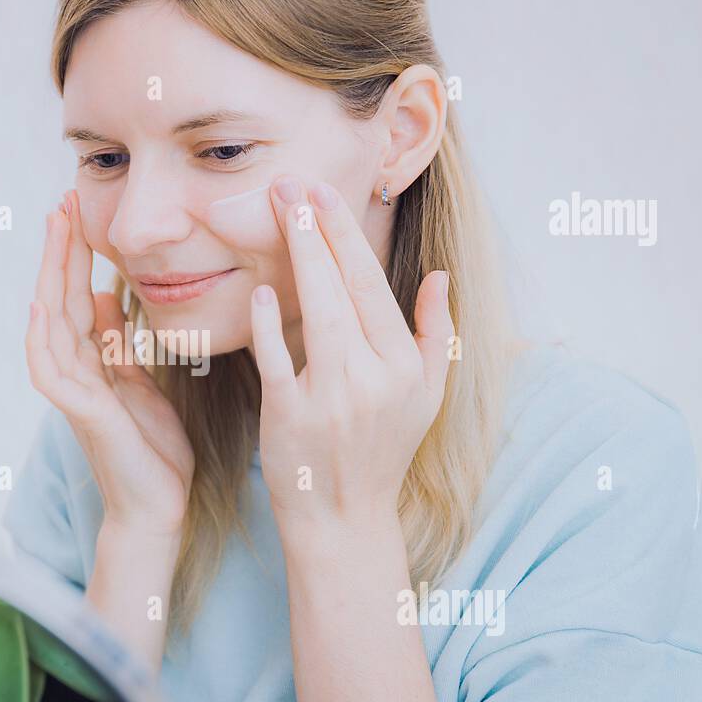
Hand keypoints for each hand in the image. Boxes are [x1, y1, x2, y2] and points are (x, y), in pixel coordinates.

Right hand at [25, 190, 193, 536]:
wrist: (158, 507)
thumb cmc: (152, 450)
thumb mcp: (140, 383)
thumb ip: (119, 345)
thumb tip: (106, 299)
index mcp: (93, 362)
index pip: (77, 297)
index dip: (76, 255)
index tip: (78, 212)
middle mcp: (76, 372)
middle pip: (59, 300)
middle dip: (60, 250)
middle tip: (62, 203)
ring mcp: (74, 392)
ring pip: (51, 325)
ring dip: (51, 276)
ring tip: (55, 232)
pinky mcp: (82, 414)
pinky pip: (51, 371)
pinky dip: (43, 339)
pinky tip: (42, 304)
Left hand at [248, 175, 453, 532]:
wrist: (343, 518)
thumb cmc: (382, 450)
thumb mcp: (426, 396)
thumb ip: (437, 334)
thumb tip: (440, 277)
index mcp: (404, 367)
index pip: (373, 287)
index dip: (345, 237)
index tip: (321, 194)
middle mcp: (373, 379)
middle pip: (345, 290)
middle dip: (317, 230)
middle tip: (290, 183)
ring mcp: (332, 399)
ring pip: (318, 315)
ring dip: (298, 258)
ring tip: (279, 211)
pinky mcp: (290, 419)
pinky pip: (278, 363)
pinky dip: (269, 327)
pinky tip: (261, 291)